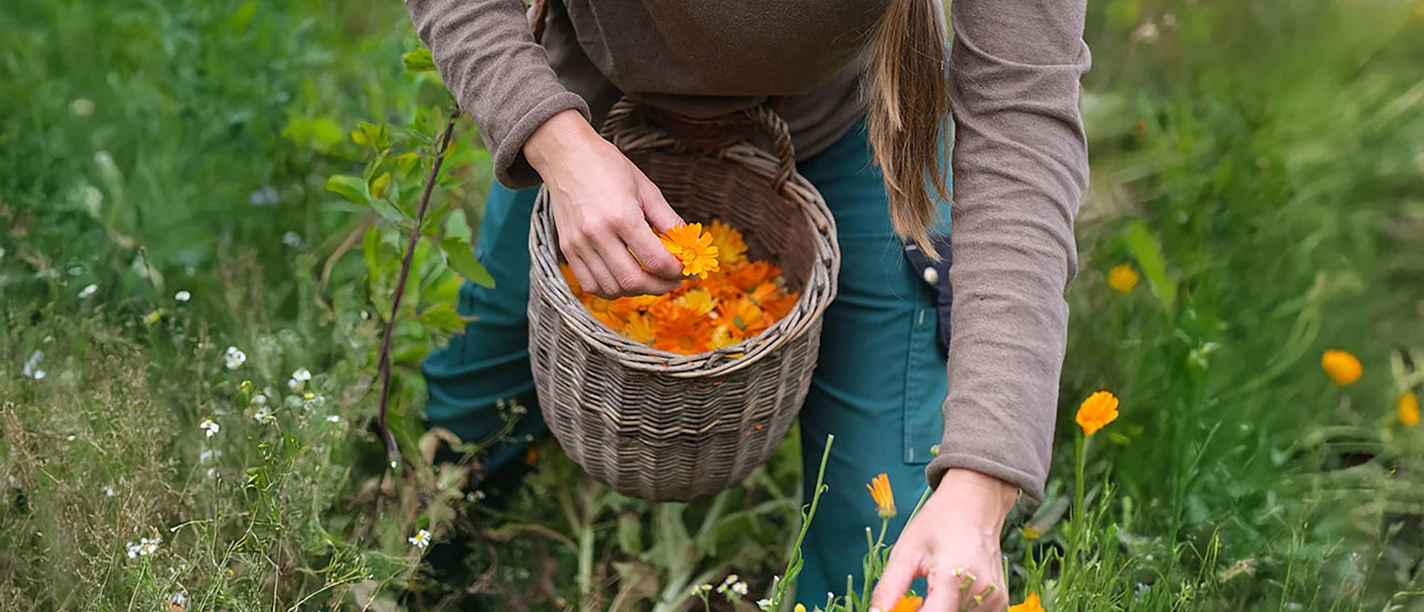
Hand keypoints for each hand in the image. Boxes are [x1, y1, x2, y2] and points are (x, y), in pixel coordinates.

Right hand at [525, 109, 685, 298]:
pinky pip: (590, 284)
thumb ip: (668, 220)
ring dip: (637, 291)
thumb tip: (690, 245)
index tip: (687, 270)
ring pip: (612, 288)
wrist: (565, 155)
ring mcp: (579, 244)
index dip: (677, 271)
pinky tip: (624, 280)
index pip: (656, 260)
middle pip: (634, 281)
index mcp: (622, 216)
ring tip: (650, 279)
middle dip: (660, 286)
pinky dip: (611, 289)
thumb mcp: (646, 188)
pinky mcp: (567, 249)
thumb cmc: (608, 166)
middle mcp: (597, 234)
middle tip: (673, 280)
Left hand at [870, 470, 1017, 611]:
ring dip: (941, 611)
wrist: (976, 503)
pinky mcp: (1000, 601)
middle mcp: (980, 590)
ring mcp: (994, 598)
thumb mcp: (906, 551)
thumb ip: (889, 588)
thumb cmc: (938, 522)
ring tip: (934, 588)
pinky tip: (950, 592)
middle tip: (915, 598)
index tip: (900, 609)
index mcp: (953, 575)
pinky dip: (957, 609)